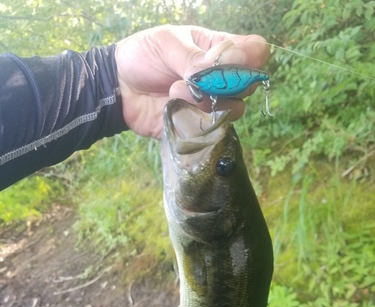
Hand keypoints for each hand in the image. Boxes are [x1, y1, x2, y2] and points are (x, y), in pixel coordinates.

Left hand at [115, 25, 269, 139]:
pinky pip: (209, 128)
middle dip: (227, 82)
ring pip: (232, 109)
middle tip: (198, 75)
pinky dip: (193, 118)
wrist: (118, 87)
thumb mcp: (168, 44)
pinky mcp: (197, 126)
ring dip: (204, 100)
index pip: (254, 52)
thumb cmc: (144, 56)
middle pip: (248, 85)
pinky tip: (172, 106)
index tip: (237, 59)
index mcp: (217, 50)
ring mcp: (210, 105)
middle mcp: (220, 79)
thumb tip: (228, 64)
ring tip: (174, 89)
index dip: (253, 57)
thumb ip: (197, 57)